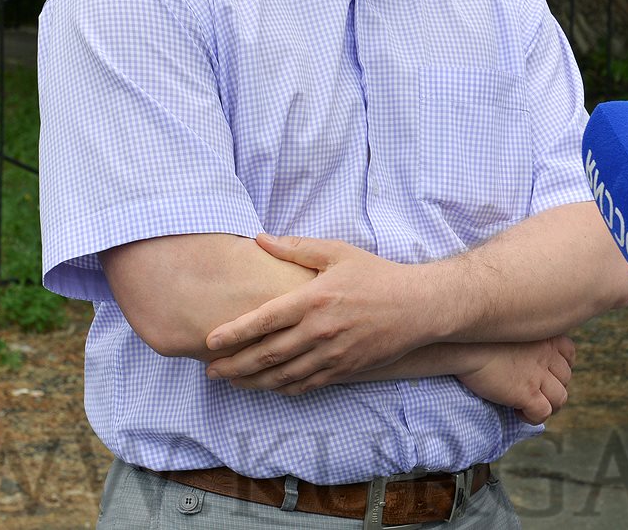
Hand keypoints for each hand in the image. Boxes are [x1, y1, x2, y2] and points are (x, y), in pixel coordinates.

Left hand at [203, 234, 430, 392]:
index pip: (264, 321)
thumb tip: (261, 239)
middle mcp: (320, 331)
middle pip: (267, 356)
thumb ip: (296, 249)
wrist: (418, 306)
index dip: (233, 333)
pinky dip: (283, 388)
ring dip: (253, 382)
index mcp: (314, 299)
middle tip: (211, 370)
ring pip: (283, 376)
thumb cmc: (376, 275)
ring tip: (232, 381)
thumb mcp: (338, 253)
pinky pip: (306, 385)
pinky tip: (269, 386)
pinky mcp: (345, 369)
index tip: (209, 342)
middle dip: (234, 366)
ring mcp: (333, 354)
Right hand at [457, 336, 575, 423]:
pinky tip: (517, 411)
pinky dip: (533, 417)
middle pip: (566, 378)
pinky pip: (543, 413)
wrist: (463, 345)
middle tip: (533, 392)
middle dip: (553, 387)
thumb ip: (520, 338)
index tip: (545, 371)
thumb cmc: (475, 335)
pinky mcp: (527, 393)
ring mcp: (538, 375)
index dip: (559, 365)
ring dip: (548, 405)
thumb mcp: (506, 328)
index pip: (569, 352)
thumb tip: (515, 353)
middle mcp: (546, 354)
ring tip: (527, 406)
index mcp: (544, 335)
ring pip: (560, 398)